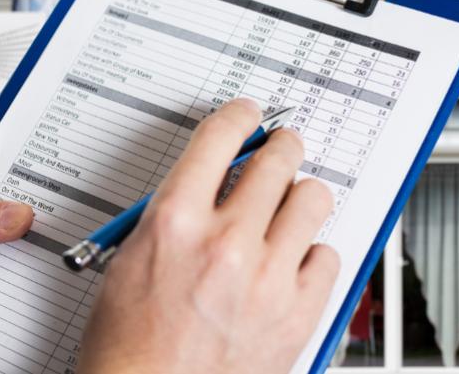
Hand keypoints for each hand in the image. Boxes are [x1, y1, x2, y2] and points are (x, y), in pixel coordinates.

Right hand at [78, 98, 340, 373]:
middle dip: (281, 146)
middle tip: (282, 148)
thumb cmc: (130, 343)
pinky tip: (293, 261)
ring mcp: (267, 278)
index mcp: (175, 221)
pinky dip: (312, 253)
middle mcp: (226, 242)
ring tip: (292, 205)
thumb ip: (175, 210)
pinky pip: (328, 256)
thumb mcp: (130, 258)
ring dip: (301, 195)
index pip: (220, 138)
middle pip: (277, 159)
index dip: (240, 116)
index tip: (249, 115)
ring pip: (313, 199)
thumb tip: (212, 178)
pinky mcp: (296, 314)